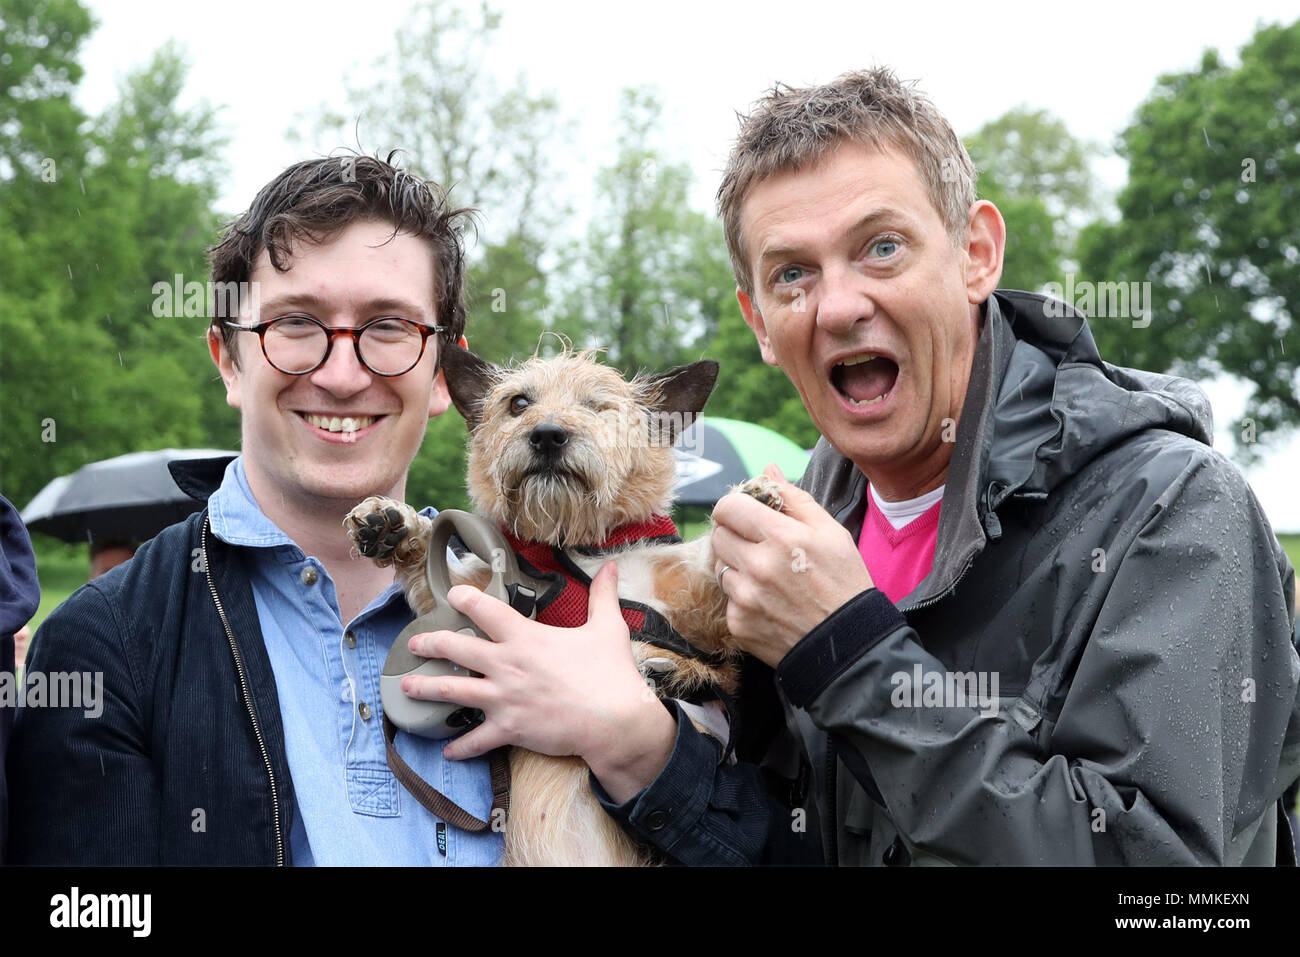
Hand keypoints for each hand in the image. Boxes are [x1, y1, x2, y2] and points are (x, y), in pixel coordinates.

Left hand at [402, 563, 676, 799]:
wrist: (614, 720)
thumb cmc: (610, 673)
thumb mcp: (608, 627)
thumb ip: (604, 595)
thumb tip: (612, 567)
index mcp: (525, 637)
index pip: (485, 609)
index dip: (464, 599)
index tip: (452, 596)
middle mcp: (506, 664)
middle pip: (456, 648)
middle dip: (430, 644)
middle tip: (415, 644)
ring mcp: (503, 698)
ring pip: (452, 691)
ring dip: (426, 688)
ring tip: (406, 687)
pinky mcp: (508, 728)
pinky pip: (475, 740)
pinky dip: (459, 746)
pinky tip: (447, 749)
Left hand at [712, 464, 873, 666]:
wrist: (848, 646)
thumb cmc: (844, 584)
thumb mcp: (831, 533)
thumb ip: (794, 498)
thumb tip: (767, 469)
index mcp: (781, 537)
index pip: (728, 507)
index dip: (735, 507)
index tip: (746, 514)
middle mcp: (757, 566)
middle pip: (719, 535)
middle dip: (736, 535)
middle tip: (760, 546)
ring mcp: (745, 598)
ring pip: (721, 567)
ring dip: (739, 567)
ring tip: (770, 577)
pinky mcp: (738, 624)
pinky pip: (728, 599)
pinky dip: (743, 598)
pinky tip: (770, 602)